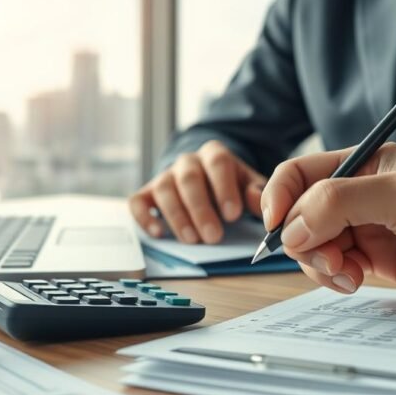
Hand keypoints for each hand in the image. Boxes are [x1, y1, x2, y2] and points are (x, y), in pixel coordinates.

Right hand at [129, 140, 265, 243]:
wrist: (205, 181)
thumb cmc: (228, 186)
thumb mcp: (247, 184)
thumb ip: (255, 191)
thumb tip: (257, 199)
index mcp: (214, 154)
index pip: (218, 162)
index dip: (224, 188)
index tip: (233, 215)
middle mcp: (187, 162)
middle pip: (189, 179)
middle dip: (201, 209)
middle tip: (214, 236)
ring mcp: (164, 177)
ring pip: (164, 190)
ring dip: (178, 217)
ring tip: (192, 240)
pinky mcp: (146, 193)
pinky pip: (138, 202)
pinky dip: (145, 218)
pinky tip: (159, 233)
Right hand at [260, 143, 395, 305]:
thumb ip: (341, 203)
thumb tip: (289, 226)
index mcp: (368, 161)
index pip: (301, 172)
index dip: (280, 198)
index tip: (274, 229)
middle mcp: (363, 191)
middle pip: (300, 212)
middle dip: (303, 239)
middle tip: (330, 261)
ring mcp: (369, 226)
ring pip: (313, 243)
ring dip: (319, 262)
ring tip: (349, 276)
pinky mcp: (378, 258)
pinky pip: (335, 265)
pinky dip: (335, 276)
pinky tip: (356, 281)